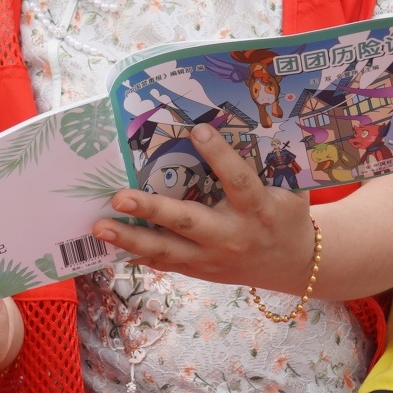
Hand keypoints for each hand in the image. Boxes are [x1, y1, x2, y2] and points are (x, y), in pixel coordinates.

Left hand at [94, 120, 313, 292]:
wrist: (292, 263)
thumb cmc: (287, 215)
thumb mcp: (287, 188)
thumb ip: (264, 163)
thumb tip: (231, 121)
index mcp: (259, 209)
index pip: (238, 181)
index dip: (219, 156)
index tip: (197, 130)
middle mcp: (233, 236)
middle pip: (188, 222)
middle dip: (152, 209)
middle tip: (119, 196)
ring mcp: (213, 258)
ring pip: (168, 250)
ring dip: (131, 238)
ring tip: (100, 226)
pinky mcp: (201, 271)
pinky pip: (165, 264)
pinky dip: (137, 254)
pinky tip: (109, 246)